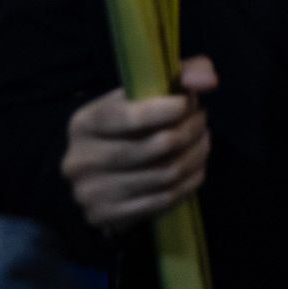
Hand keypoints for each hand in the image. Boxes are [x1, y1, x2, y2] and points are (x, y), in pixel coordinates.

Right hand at [62, 55, 215, 232]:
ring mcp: (90, 193)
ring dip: (196, 156)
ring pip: (165, 174)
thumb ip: (183, 72)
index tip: (189, 103)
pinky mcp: (104, 216)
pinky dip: (188, 183)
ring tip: (203, 143)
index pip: (131, 116)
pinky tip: (194, 169)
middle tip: (202, 123)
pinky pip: (162, 201)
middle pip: (157, 146)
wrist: (98, 172)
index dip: (170, 109)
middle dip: (190, 131)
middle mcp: (80, 160)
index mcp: (84, 123)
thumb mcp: (147, 90)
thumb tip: (208, 82)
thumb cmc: (130, 122)